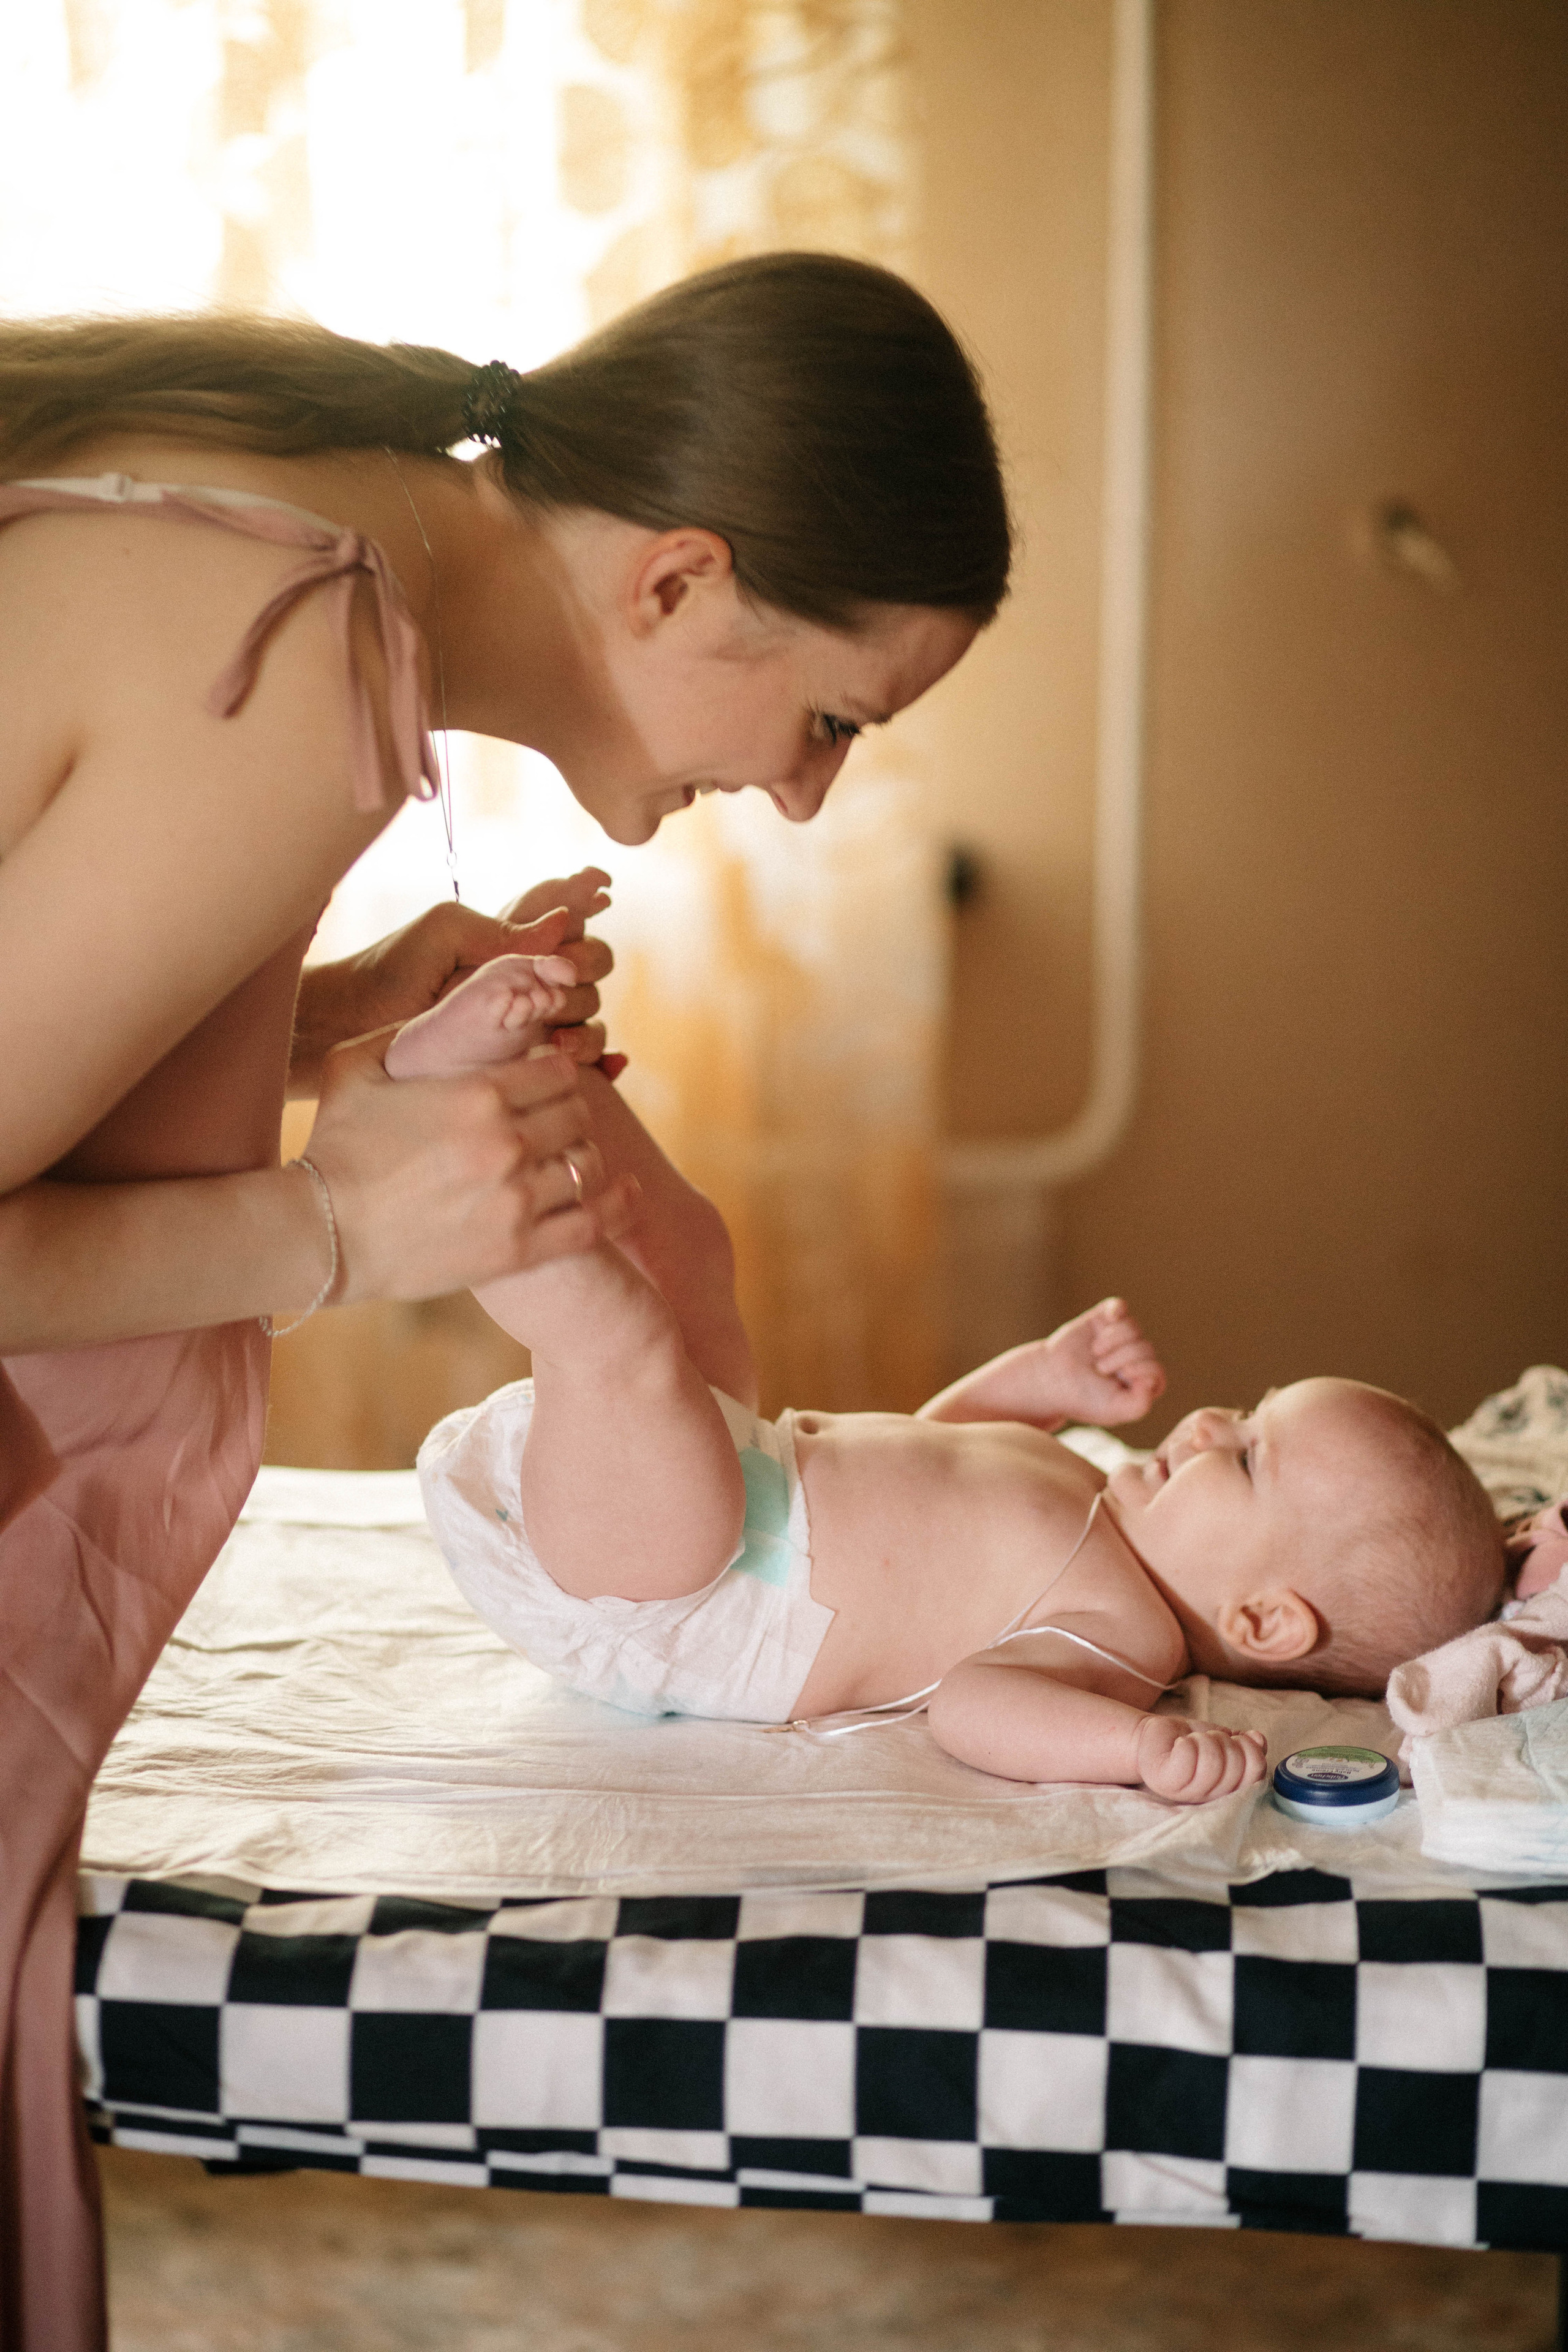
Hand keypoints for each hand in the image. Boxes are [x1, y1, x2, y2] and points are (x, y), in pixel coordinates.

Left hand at [291, 868, 614, 1090]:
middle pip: (589, 960)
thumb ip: (502, 928)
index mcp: (504, 937)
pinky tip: (591, 1061)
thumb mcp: (440, 934)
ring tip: (556, 1026)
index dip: (586, 894)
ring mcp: (528, 1022)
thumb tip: (563, 925)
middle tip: (561, 971)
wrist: (347, 1032)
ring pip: (590, 1009)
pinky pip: (580, 1061)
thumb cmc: (385, 974)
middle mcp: (524, 976)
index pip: (562, 909)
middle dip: (586, 961)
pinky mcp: (524, 1062)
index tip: (601, 883)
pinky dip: (599, 1060)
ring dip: (584, 1011)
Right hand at [302, 1031, 637, 1301]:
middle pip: (578, 1115)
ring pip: (589, 1165)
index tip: (545, 1085)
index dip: (556, 1074)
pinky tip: (621, 1194)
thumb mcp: (354, 1069)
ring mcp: (515, 1199)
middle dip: (570, 1115)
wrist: (318, 1236)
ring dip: (585, 1159)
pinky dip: (616, 1206)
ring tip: (571, 1161)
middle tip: (556, 1125)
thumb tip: (438, 1014)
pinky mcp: (517, 1250)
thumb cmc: (332, 1149)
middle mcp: (505, 1143)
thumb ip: (402, 1033)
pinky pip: (593, 1223)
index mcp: (476, 1093)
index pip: (558, 1070)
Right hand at [1036, 1298, 1165, 1427]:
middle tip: (1100, 1368)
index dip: (1140, 1371)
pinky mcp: (1103, 1319)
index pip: (1156, 1371)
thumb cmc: (1082, 1398)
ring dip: (1112, 1341)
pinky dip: (1117, 1309)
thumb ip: (1139, 1405)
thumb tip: (1151, 1380)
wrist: (1051, 1380)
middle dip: (1121, 1358)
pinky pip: (1119, 1306)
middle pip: (1145, 1348)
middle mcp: (1135, 1357)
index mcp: (1141, 1381)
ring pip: (1133, 1327)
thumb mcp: (1113, 1410)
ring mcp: (1120, 1336)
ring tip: (1096, 1352)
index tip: (1121, 1376)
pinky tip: (1111, 1317)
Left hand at [1135, 1714, 1266, 1803]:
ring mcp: (1188, 1793)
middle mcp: (1212, 1796)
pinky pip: (1187, 1757)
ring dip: (1204, 1740)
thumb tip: (1259, 1740)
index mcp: (1230, 1789)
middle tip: (1209, 1740)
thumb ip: (1244, 1744)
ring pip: (1212, 1760)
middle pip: (1235, 1765)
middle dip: (1224, 1741)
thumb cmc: (1189, 1740)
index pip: (1256, 1772)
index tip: (1235, 1740)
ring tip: (1193, 1741)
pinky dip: (1186, 1742)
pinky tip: (1180, 1744)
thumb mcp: (1222, 1740)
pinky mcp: (1166, 1782)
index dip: (1250, 1749)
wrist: (1153, 1738)